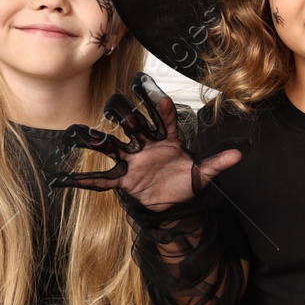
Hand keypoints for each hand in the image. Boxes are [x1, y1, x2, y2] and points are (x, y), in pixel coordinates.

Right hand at [50, 73, 241, 208]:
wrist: (172, 205)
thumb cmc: (184, 184)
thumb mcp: (202, 175)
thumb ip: (217, 164)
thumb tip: (239, 155)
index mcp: (167, 142)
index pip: (165, 122)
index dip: (162, 111)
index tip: (161, 98)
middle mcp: (146, 147)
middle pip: (134, 128)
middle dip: (125, 117)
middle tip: (116, 104)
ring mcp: (132, 161)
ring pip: (112, 146)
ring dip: (97, 140)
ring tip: (80, 132)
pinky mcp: (123, 179)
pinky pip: (102, 179)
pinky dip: (85, 181)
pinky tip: (65, 179)